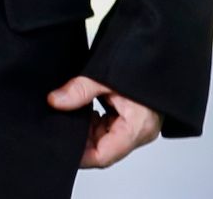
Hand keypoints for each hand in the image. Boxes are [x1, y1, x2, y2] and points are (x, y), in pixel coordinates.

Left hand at [46, 76, 161, 167]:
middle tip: (61, 123)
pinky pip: (110, 128)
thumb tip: (55, 101)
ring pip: (105, 139)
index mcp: (137, 128)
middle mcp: (140, 133)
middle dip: (81, 140)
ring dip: (87, 130)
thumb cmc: (139, 65)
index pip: (103, 156)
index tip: (61, 145)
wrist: (157, 55)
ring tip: (72, 112)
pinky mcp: (134, 120)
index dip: (80, 155)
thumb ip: (79, 90)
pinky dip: (95, 122)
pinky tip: (85, 109)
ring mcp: (138, 127)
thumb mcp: (104, 76)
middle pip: (103, 149)